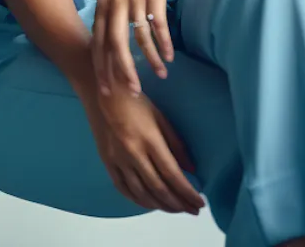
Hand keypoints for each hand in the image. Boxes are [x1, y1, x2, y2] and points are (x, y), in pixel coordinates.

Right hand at [84, 83, 204, 214]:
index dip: (187, 192)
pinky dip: (138, 201)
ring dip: (161, 206)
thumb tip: (191, 169)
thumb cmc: (136, 101)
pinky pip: (123, 189)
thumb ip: (176, 143)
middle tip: (192, 211)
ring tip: (175, 209)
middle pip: (158, 188)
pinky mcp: (107, 162)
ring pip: (141, 193)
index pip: (172, 174)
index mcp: (150, 139)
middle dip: (178, 204)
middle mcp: (134, 153)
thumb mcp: (160, 117)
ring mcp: (119, 160)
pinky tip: (150, 204)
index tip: (200, 203)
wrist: (104, 93)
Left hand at [91, 0, 181, 94]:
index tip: (106, 90)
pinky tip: (169, 56)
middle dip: (122, 72)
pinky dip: (164, 43)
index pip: (97, 42)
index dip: (101, 68)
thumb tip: (108, 40)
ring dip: (150, 60)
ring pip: (139, 38)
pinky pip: (158, 25)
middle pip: (115, 45)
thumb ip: (111, 11)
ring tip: (160, 75)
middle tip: (132, 93)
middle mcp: (115, 2)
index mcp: (104, 3)